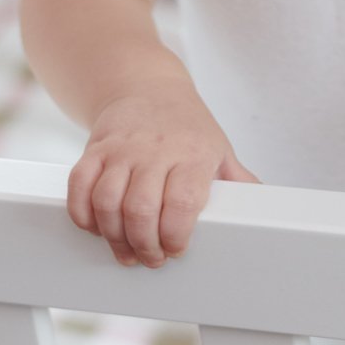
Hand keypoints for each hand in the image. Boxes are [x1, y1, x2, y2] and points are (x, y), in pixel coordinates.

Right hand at [68, 80, 256, 267]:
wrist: (148, 86)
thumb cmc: (187, 127)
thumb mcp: (219, 149)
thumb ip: (238, 182)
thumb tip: (265, 209)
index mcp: (193, 154)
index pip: (183, 202)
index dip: (176, 235)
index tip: (177, 249)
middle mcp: (156, 150)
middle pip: (141, 209)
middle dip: (144, 245)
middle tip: (151, 258)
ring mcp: (122, 149)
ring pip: (108, 202)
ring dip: (114, 236)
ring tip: (126, 249)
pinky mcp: (95, 149)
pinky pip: (80, 187)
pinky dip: (83, 215)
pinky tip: (97, 226)